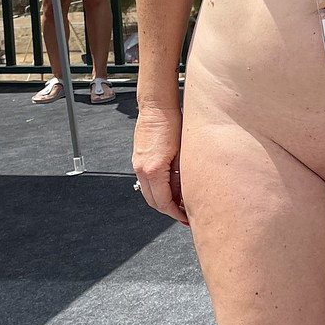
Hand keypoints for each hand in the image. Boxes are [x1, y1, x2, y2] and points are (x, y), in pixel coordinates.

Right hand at [132, 104, 189, 224]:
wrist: (157, 107)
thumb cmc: (172, 123)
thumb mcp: (183, 154)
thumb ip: (182, 177)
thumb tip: (186, 194)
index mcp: (153, 170)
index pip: (163, 202)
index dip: (175, 213)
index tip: (185, 217)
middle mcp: (142, 169)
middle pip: (153, 201)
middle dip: (168, 210)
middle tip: (184, 214)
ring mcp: (138, 164)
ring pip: (149, 192)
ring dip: (163, 199)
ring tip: (179, 202)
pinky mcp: (139, 158)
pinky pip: (147, 180)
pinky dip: (158, 187)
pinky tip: (171, 185)